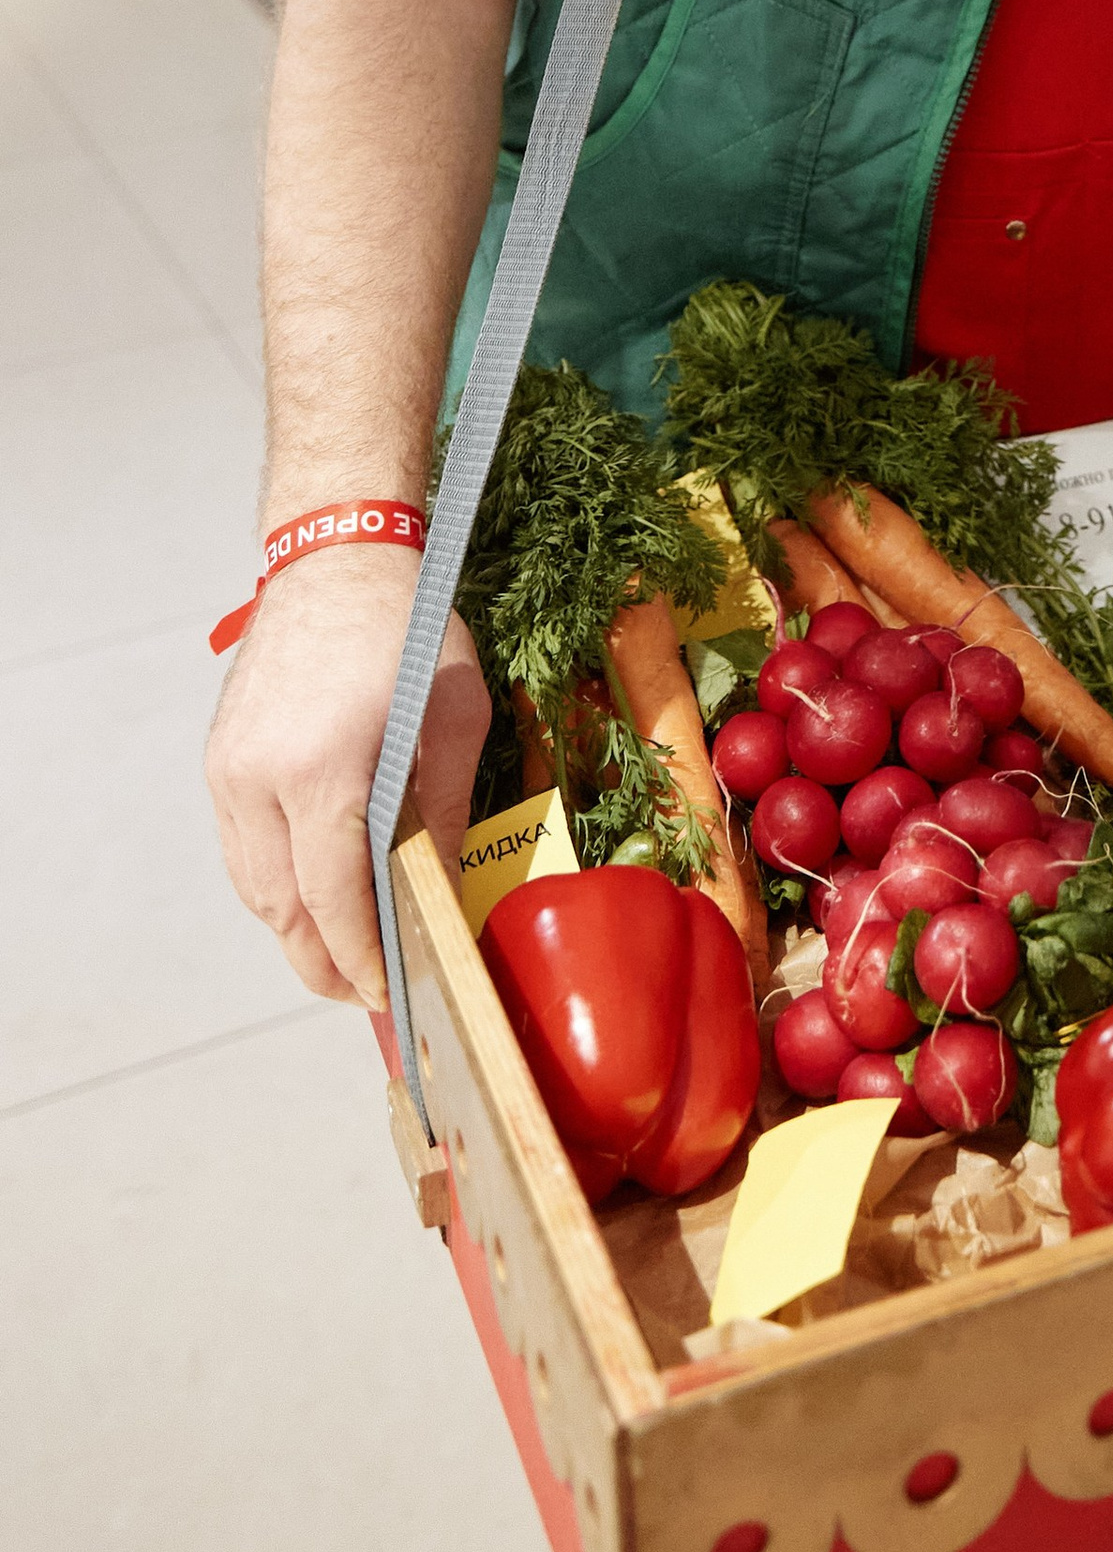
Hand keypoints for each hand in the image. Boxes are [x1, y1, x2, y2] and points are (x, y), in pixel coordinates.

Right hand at [205, 546, 488, 1007]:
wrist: (335, 557)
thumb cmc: (408, 627)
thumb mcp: (453, 716)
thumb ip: (442, 811)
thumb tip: (441, 890)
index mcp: (323, 769)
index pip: (333, 897)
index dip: (358, 956)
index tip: (385, 992)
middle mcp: (260, 778)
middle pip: (282, 908)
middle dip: (322, 962)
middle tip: (365, 994)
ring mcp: (230, 770)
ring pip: (254, 886)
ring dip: (295, 930)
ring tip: (343, 956)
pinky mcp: (220, 760)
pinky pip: (243, 848)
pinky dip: (275, 885)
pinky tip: (313, 897)